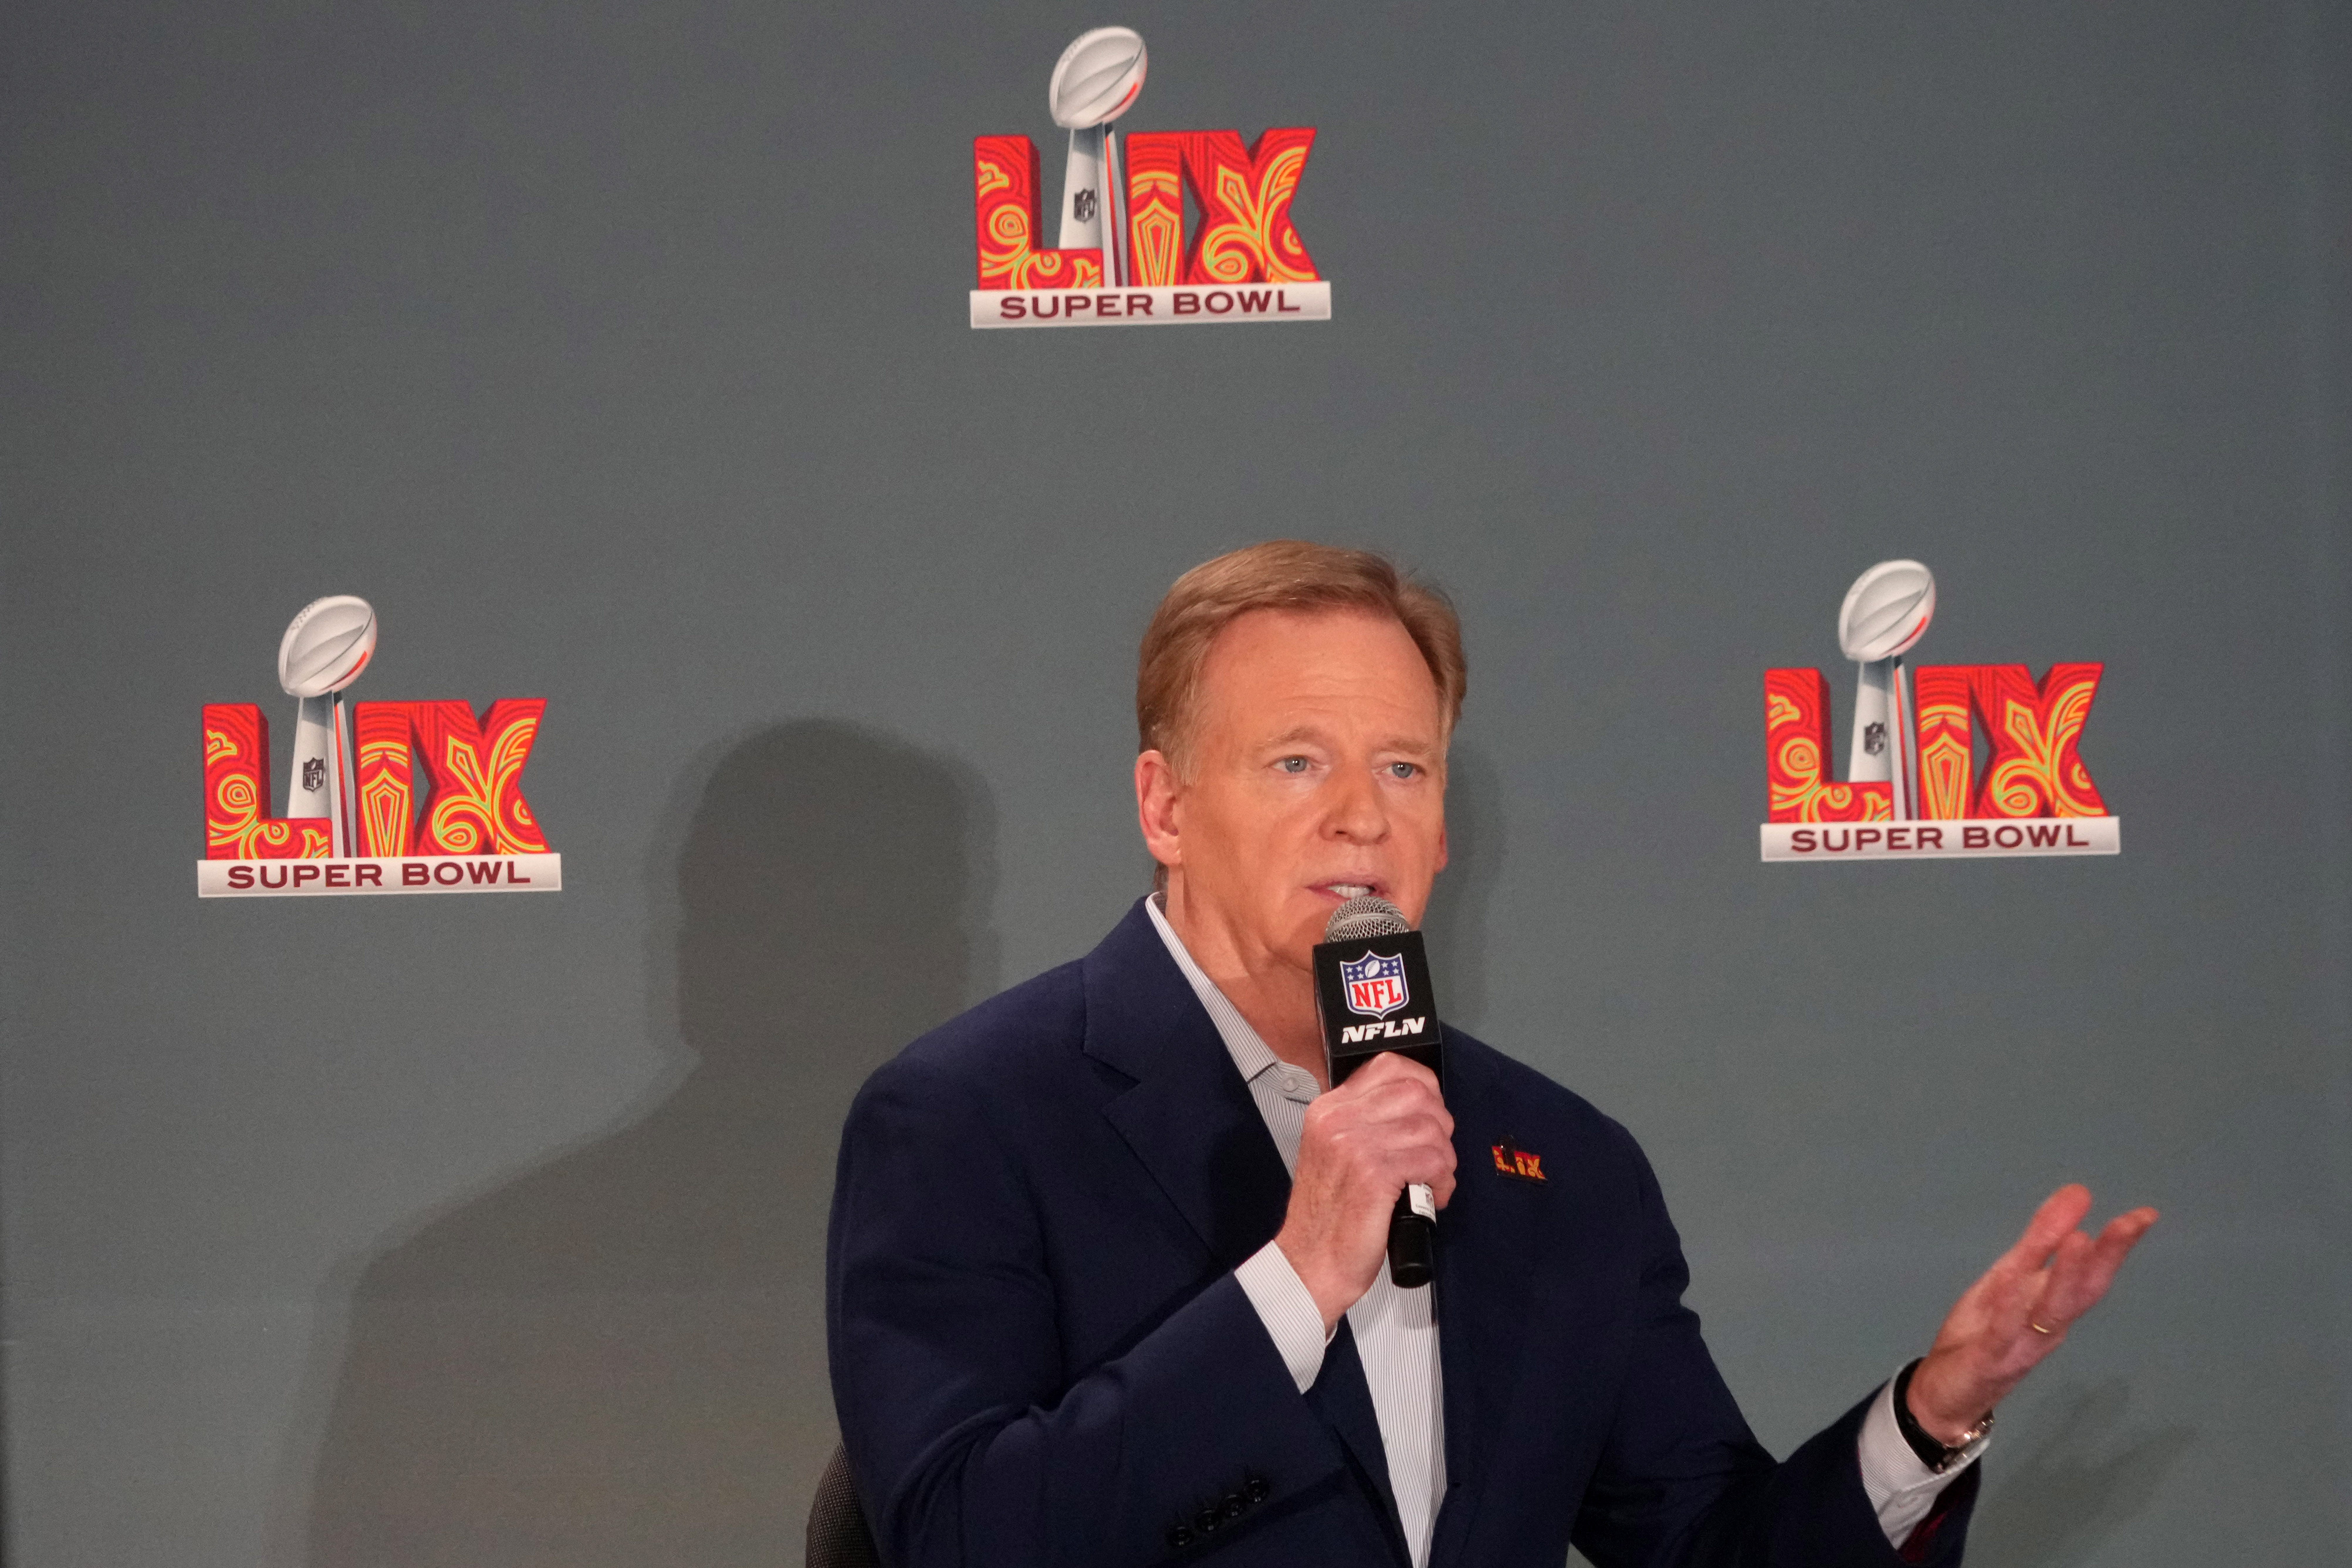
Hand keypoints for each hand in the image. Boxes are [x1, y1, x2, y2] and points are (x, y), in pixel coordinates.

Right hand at [1274, 1053, 1455, 1329]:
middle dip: (1439, 1124)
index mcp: (1328, 1109)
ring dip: (1444, 1158)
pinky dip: (1443, 1180)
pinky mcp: (1374, 1174)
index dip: (1424, 1085)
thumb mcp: (1335, 1152)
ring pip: (1430, 1127)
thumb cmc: (1330, 1214)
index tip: (1431, 1114)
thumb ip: (1366, 1122)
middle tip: (1434, 1155)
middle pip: (1417, 1092)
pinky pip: (1433, 1160)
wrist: (1310, 1263)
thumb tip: (1419, 1106)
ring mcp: (1354, 1145)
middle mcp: (1338, 1119)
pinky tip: (1433, 1196)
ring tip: (1433, 1181)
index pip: (1389, 1066)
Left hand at [1906, 1184, 2158, 1443]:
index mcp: (2053, 1304)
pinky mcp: (1990, 1358)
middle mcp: (2049, 1325)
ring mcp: (2022, 1343)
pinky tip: (2016, 1285)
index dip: (2119, 1244)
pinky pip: (2004, 1331)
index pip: (2092, 1272)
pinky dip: (2012, 1309)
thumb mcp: (2010, 1276)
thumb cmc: (1985, 1331)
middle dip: (2107, 1256)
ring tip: (2081, 1240)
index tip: (2146, 1215)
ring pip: (2050, 1311)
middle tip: (2130, 1223)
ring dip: (2065, 1277)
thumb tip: (2078, 1193)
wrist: (1950, 1392)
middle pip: (2083, 1290)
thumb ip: (2042, 1239)